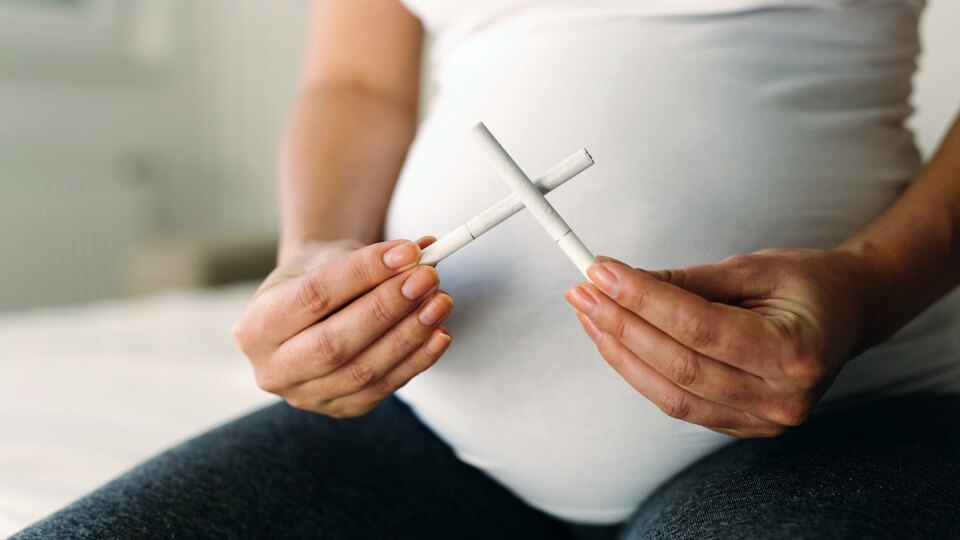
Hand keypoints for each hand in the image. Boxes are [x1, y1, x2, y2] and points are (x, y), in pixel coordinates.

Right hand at [233, 237, 452, 417]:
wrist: (312, 311)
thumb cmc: (319, 278)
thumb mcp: (331, 258)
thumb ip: (371, 257)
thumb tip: (422, 250)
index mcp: (256, 326)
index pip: (314, 297)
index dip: (364, 273)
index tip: (407, 252)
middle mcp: (272, 369)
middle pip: (335, 343)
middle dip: (388, 308)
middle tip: (427, 279)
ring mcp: (306, 397)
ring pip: (363, 370)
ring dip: (410, 335)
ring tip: (440, 302)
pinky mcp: (340, 410)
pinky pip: (384, 388)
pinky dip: (417, 361)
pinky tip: (440, 334)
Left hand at [565, 248, 871, 437]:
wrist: (849, 315)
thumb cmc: (807, 285)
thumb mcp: (753, 268)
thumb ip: (689, 280)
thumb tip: (624, 281)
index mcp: (794, 350)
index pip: (699, 327)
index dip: (643, 300)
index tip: (602, 272)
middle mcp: (782, 396)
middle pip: (679, 366)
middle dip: (621, 325)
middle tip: (583, 291)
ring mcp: (763, 419)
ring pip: (671, 394)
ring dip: (620, 353)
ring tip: (590, 314)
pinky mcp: (743, 426)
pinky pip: (679, 404)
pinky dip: (641, 373)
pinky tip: (616, 341)